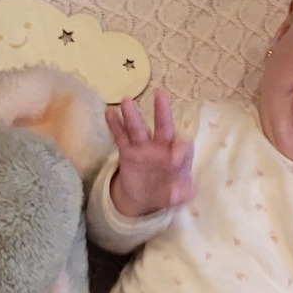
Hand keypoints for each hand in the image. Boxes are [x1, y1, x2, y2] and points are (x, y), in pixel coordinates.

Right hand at [106, 90, 193, 217]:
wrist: (145, 196)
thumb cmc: (167, 191)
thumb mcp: (176, 196)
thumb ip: (181, 194)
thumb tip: (183, 195)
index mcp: (178, 155)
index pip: (182, 147)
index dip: (181, 149)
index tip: (177, 159)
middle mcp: (161, 146)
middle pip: (163, 127)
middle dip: (162, 112)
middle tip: (160, 95)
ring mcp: (143, 147)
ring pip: (138, 129)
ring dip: (132, 116)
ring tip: (126, 101)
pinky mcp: (127, 151)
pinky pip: (120, 137)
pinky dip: (115, 125)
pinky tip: (109, 112)